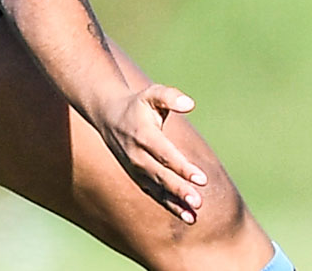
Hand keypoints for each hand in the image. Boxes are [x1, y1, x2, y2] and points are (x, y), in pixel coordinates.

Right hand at [90, 84, 209, 222]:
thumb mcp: (152, 94)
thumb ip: (171, 97)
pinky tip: (187, 216)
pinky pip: (155, 193)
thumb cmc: (138, 104)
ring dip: (175, 203)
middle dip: (179, 189)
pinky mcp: (138, 177)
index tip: (201, 179)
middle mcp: (138, 156)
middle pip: (161, 176)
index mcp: (144, 135)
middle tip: (198, 202)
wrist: (109, 117)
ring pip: (158, 189)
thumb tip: (190, 104)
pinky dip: (170, 205)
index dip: (183, 167)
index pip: (166, 155)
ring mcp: (136, 169)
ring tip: (193, 216)